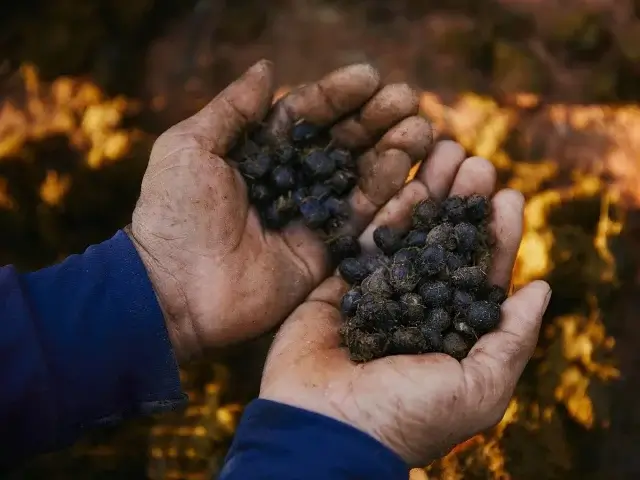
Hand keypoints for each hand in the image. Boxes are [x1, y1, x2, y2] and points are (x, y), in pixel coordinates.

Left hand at [127, 60, 432, 359]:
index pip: (307, 116)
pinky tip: (409, 170)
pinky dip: (389, 198)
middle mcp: (290, 183)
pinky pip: (362, 223)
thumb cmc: (174, 214)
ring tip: (419, 130)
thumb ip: (233, 109)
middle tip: (408, 100)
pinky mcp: (323, 255)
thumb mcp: (191, 148)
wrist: (174, 291)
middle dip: (375, 120)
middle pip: (342, 145)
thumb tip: (266, 67)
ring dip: (391, 153)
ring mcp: (309, 220)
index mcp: (260, 154)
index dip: (338, 95)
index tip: (371, 76)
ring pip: (360, 180)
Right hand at [259, 142, 551, 465]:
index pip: (482, 276)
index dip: (497, 236)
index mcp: (452, 334)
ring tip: (444, 152)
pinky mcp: (337, 287)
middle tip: (478, 163)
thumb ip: (511, 338)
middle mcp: (416, 310)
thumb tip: (542, 288)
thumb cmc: (407, 414)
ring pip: (406, 235)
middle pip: (444, 246)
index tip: (509, 197)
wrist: (325, 427)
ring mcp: (376, 296)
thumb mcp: (480, 388)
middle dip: (463, 204)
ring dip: (427, 194)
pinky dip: (384, 211)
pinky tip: (405, 180)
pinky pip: (364, 242)